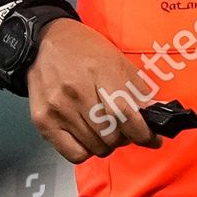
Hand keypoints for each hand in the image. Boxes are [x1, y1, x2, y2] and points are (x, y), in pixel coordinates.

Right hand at [25, 18, 163, 162]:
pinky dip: (87, 151)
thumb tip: (152, 116)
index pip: (124, 113)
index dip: (143, 132)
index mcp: (100, 72)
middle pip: (111, 134)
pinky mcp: (43, 122)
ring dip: (108, 144)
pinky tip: (89, 138)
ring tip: (107, 130)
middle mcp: (76, 92)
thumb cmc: (84, 50)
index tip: (153, 139)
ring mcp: (58, 109)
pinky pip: (73, 154)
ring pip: (95, 147)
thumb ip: (137, 90)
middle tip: (127, 130)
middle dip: (126, 138)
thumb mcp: (118, 60)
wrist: (45, 43)